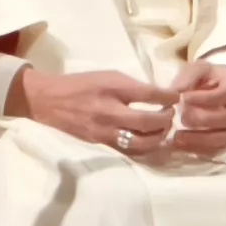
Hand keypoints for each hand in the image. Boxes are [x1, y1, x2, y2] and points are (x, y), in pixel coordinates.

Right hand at [3, 67, 180, 152]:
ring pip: (142, 142)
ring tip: (162, 128)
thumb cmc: (81, 84)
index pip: (149, 95)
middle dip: (166, 119)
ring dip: (159, 136)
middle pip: (148, 122)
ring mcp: (105, 132)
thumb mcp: (108, 75)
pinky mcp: (101, 144)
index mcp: (111, 89)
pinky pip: (130, 150)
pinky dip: (145, 146)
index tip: (176, 97)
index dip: (168, 97)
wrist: (49, 101)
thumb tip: (159, 96)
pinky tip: (150, 139)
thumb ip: (132, 86)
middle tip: (170, 114)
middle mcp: (109, 112)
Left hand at [160, 59, 225, 161]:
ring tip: (176, 137)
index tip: (182, 98)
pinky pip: (216, 151)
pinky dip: (198, 150)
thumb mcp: (198, 69)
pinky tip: (180, 145)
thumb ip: (187, 78)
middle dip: (202, 120)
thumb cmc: (209, 78)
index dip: (203, 98)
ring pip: (224, 138)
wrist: (224, 89)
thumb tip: (175, 92)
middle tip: (181, 117)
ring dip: (199, 140)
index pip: (223, 95)